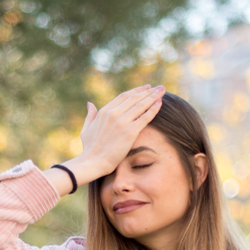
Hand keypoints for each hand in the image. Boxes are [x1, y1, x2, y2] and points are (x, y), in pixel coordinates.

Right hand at [42, 84, 164, 196]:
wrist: (93, 162)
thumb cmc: (89, 149)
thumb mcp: (86, 129)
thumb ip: (90, 115)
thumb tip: (90, 104)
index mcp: (104, 111)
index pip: (124, 96)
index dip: (137, 91)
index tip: (146, 88)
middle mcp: (113, 113)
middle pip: (135, 98)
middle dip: (149, 91)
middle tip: (160, 87)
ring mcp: (122, 122)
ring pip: (141, 105)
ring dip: (153, 96)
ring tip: (163, 90)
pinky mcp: (130, 132)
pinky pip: (145, 117)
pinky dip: (154, 109)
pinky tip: (161, 102)